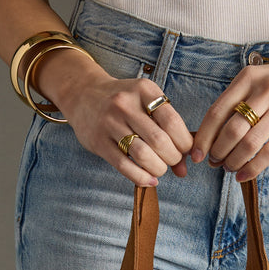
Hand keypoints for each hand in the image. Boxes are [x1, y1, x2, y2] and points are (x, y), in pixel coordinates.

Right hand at [35, 49, 195, 183]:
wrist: (84, 94)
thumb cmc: (126, 104)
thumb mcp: (147, 105)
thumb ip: (169, 132)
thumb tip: (184, 169)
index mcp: (144, 89)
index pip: (172, 122)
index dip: (184, 142)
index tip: (184, 150)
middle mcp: (126, 104)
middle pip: (159, 141)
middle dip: (172, 158)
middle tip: (171, 160)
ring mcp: (110, 122)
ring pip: (143, 155)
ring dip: (158, 169)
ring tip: (159, 169)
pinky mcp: (98, 141)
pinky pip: (124, 166)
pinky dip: (141, 178)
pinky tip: (149, 180)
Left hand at [189, 56, 268, 181]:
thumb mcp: (258, 80)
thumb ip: (238, 101)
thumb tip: (214, 134)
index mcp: (247, 79)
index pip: (217, 111)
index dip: (203, 136)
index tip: (196, 154)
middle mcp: (263, 91)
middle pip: (230, 130)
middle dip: (218, 152)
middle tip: (214, 163)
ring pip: (249, 143)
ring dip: (234, 161)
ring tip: (229, 169)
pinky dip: (253, 167)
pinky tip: (243, 175)